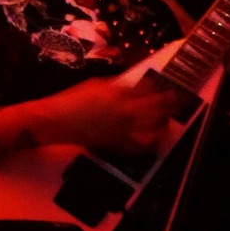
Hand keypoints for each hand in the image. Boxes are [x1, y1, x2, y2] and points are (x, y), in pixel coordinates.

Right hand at [43, 74, 183, 155]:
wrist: (55, 121)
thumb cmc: (72, 99)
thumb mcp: (96, 84)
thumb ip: (118, 85)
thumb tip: (133, 87)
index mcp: (120, 92)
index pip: (150, 88)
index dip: (160, 87)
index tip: (165, 88)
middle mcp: (126, 110)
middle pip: (158, 107)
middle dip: (169, 104)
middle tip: (174, 102)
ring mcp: (123, 129)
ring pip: (154, 127)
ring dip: (162, 123)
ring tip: (164, 121)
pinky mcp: (117, 144)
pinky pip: (140, 146)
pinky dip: (149, 143)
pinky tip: (150, 139)